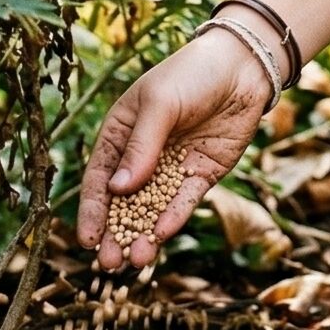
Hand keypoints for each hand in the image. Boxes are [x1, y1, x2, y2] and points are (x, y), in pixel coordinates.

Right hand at [75, 25, 278, 270]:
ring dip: (144, 233)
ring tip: (137, 260)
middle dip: (116, 232)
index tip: (87, 239)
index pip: (101, 176)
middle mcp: (143, 154)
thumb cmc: (191, 74)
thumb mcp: (159, 104)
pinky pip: (184, 200)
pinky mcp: (201, 173)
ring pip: (153, 207)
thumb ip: (141, 146)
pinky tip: (163, 234)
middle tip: (110, 263)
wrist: (242, 66)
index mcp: (121, 133)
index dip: (93, 208)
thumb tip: (119, 190)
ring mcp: (172, 166)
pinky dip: (174, 217)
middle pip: (124, 201)